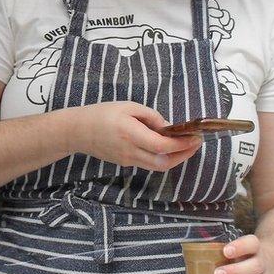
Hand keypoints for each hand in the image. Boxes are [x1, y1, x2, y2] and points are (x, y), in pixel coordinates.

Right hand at [67, 102, 201, 171]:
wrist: (77, 131)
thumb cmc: (102, 113)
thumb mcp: (128, 106)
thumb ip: (151, 117)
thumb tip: (169, 128)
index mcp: (131, 134)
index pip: (162, 145)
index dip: (182, 144)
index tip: (195, 137)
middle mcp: (130, 152)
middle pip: (163, 163)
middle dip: (183, 155)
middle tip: (195, 144)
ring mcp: (127, 160)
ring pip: (157, 166)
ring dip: (174, 158)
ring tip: (185, 146)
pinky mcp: (124, 163)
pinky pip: (148, 163)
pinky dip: (161, 157)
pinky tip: (166, 146)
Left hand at [213, 234, 273, 273]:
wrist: (270, 261)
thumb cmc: (245, 255)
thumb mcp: (238, 248)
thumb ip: (221, 252)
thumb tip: (195, 256)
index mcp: (255, 247)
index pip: (252, 243)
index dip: (240, 247)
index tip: (225, 251)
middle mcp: (264, 262)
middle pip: (256, 266)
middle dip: (236, 271)